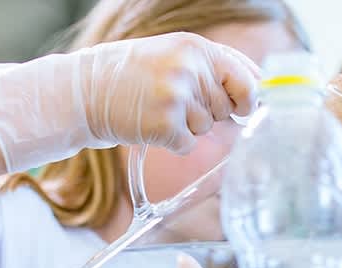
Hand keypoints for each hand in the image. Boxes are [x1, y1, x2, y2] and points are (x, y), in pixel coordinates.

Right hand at [0, 32, 258, 171]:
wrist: (84, 92)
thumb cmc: (132, 76)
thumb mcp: (173, 55)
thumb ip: (211, 69)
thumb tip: (256, 95)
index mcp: (196, 47)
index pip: (246, 79)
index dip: (249, 99)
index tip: (244, 108)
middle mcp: (190, 69)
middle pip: (225, 109)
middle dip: (207, 113)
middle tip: (174, 102)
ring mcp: (178, 97)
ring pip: (207, 128)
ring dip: (187, 127)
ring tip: (158, 110)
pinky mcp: (165, 125)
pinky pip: (189, 145)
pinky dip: (173, 143)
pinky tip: (152, 126)